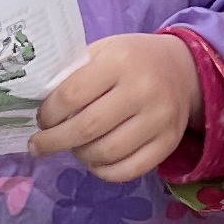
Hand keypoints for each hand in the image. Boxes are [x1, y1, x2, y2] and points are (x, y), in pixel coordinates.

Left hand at [27, 32, 198, 182]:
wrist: (183, 68)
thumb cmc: (131, 60)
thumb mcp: (102, 52)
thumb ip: (74, 76)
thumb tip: (41, 109)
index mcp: (120, 61)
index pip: (71, 95)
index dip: (47, 114)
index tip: (40, 120)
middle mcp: (143, 89)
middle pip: (87, 128)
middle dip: (54, 141)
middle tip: (39, 145)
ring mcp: (159, 118)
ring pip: (106, 153)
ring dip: (80, 155)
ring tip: (73, 148)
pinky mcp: (169, 142)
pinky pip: (128, 170)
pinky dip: (103, 171)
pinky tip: (94, 161)